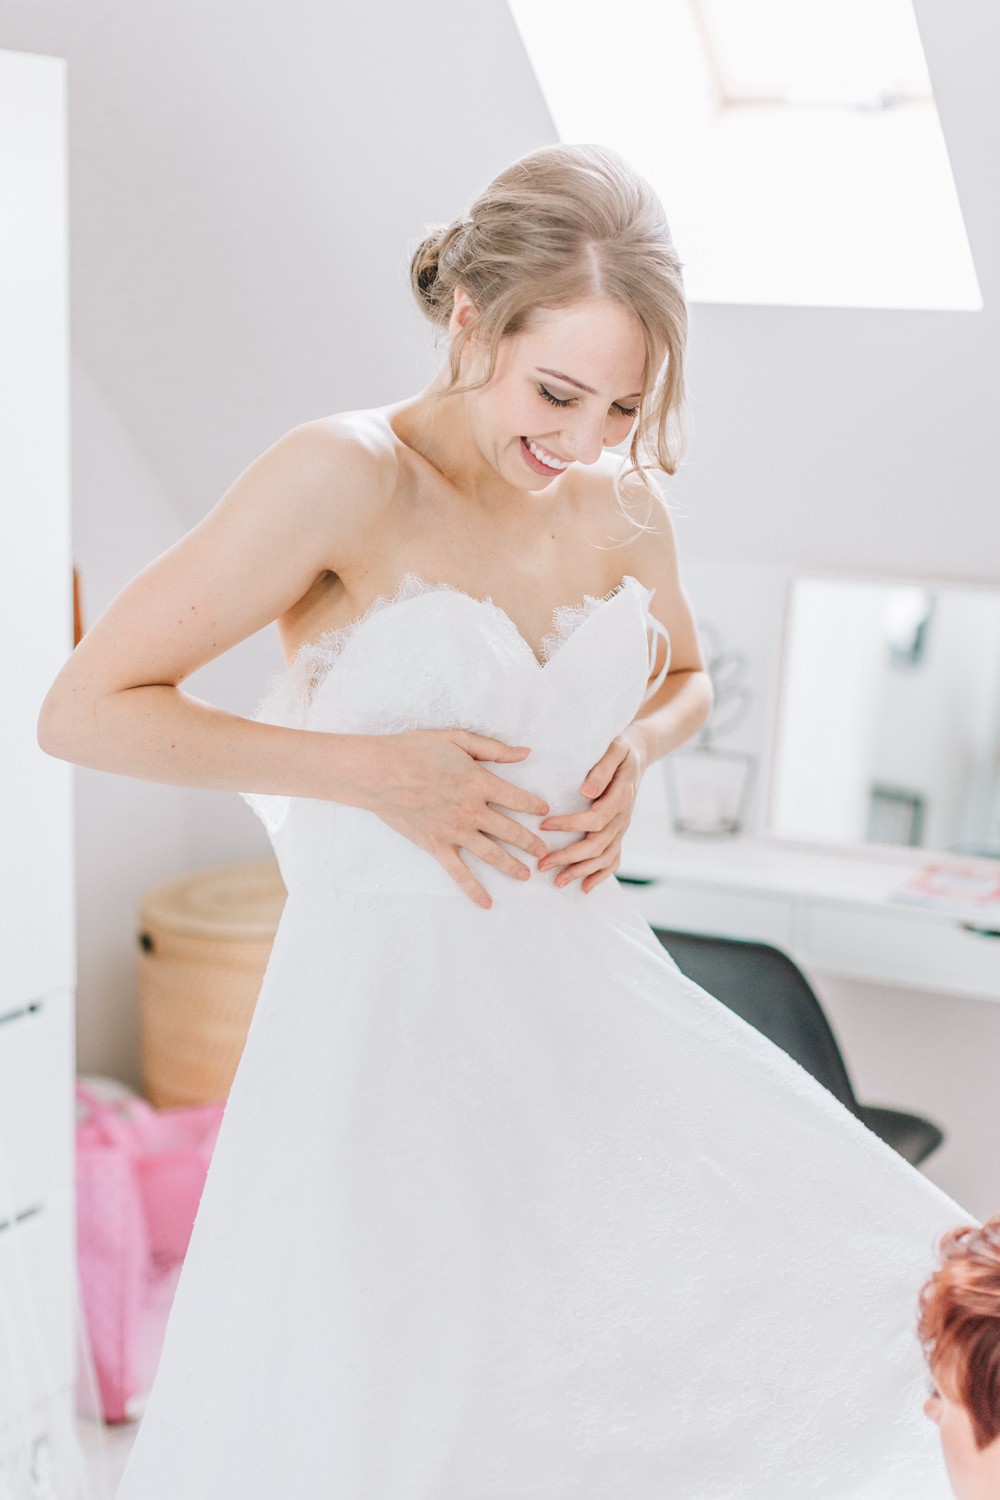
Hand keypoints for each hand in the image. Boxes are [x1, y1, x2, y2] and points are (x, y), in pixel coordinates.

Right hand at [360, 728, 550, 909]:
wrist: (379, 772)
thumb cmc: (415, 750)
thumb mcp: (457, 739)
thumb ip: (493, 749)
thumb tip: (525, 753)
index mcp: (480, 783)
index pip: (518, 799)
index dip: (535, 806)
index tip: (544, 812)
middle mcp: (472, 810)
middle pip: (511, 831)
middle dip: (531, 842)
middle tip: (544, 851)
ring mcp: (455, 831)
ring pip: (492, 854)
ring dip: (512, 866)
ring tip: (526, 875)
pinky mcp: (436, 846)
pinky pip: (459, 872)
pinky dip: (474, 889)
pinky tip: (487, 903)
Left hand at [536, 732, 645, 893]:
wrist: (639, 752)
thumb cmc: (621, 748)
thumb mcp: (615, 748)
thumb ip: (602, 769)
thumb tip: (586, 791)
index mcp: (621, 797)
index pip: (595, 818)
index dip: (570, 825)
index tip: (544, 825)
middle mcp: (623, 817)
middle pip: (597, 844)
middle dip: (569, 857)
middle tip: (542, 864)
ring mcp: (622, 827)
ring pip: (604, 857)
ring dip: (581, 871)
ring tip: (557, 881)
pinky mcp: (619, 832)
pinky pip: (614, 859)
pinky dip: (601, 876)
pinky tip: (585, 888)